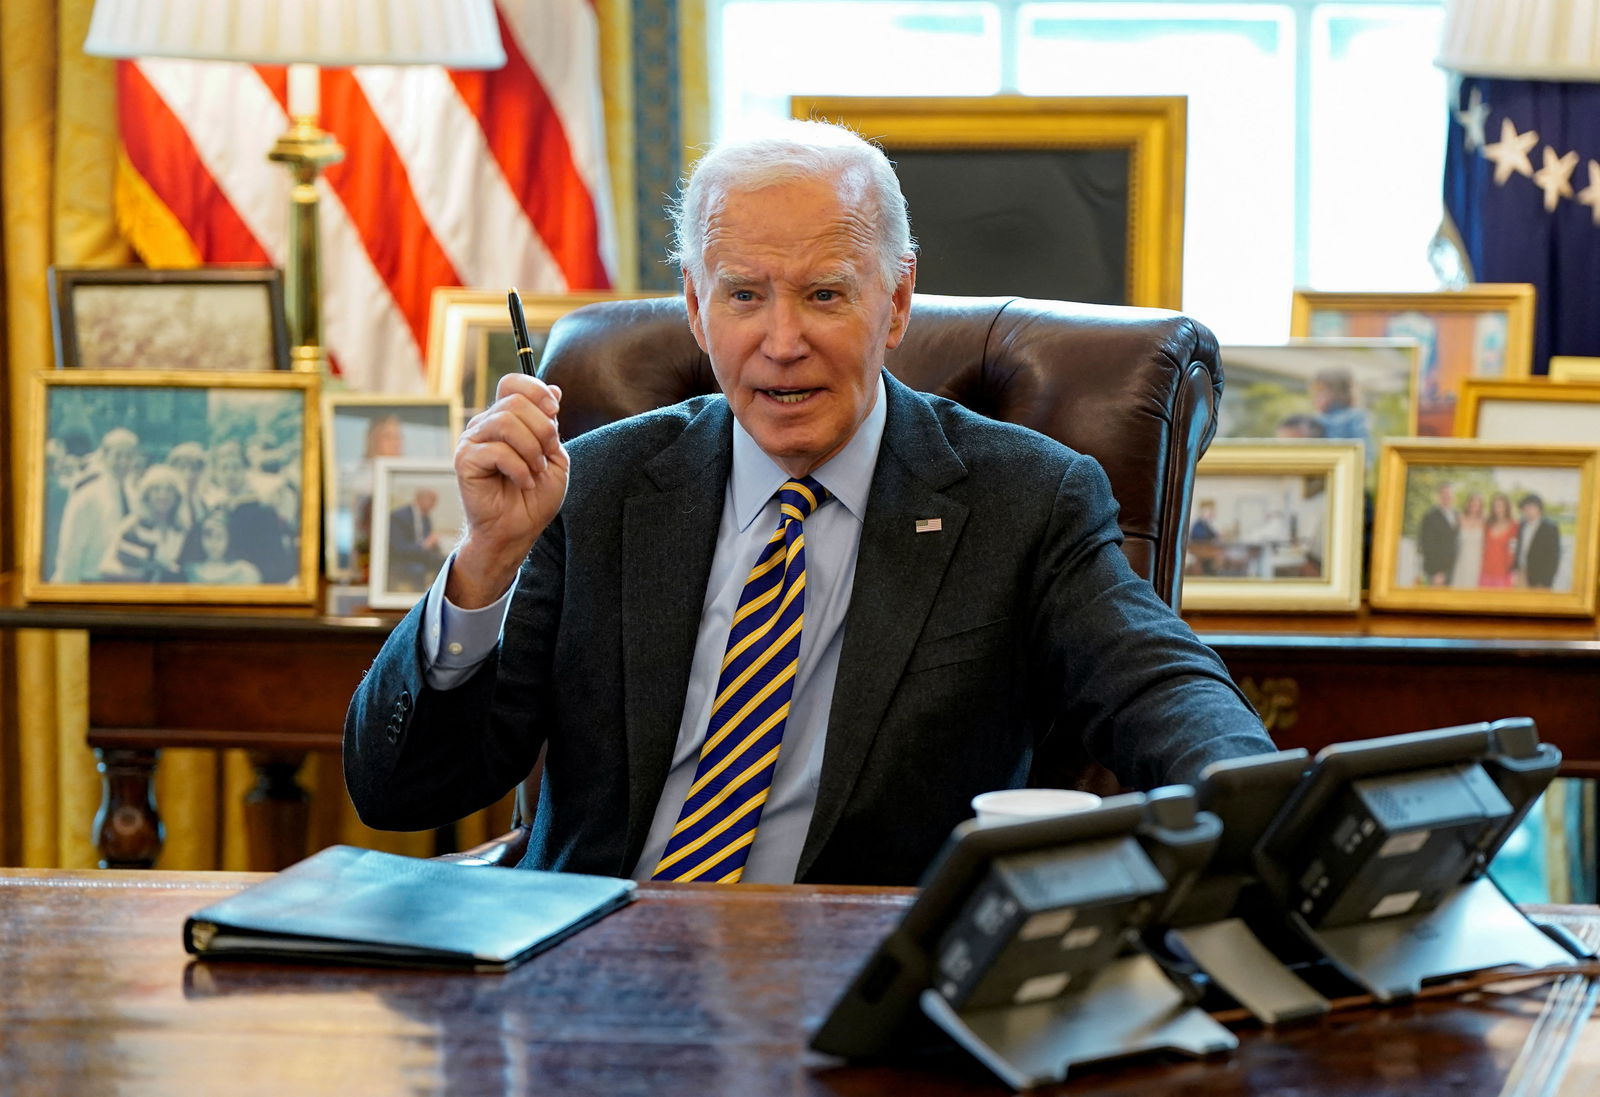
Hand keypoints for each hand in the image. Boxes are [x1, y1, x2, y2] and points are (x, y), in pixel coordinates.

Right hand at [447, 374, 567, 606]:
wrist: (517, 531)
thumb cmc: (534, 497)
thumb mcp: (554, 457)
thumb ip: (552, 425)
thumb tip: (554, 389)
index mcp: (505, 419)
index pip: (513, 384)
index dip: (536, 390)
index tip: (554, 411)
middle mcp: (485, 425)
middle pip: (515, 402)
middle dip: (542, 428)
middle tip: (548, 454)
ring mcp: (472, 441)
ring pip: (505, 422)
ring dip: (531, 449)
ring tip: (535, 470)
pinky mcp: (465, 460)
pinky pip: (497, 451)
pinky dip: (520, 468)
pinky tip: (523, 482)